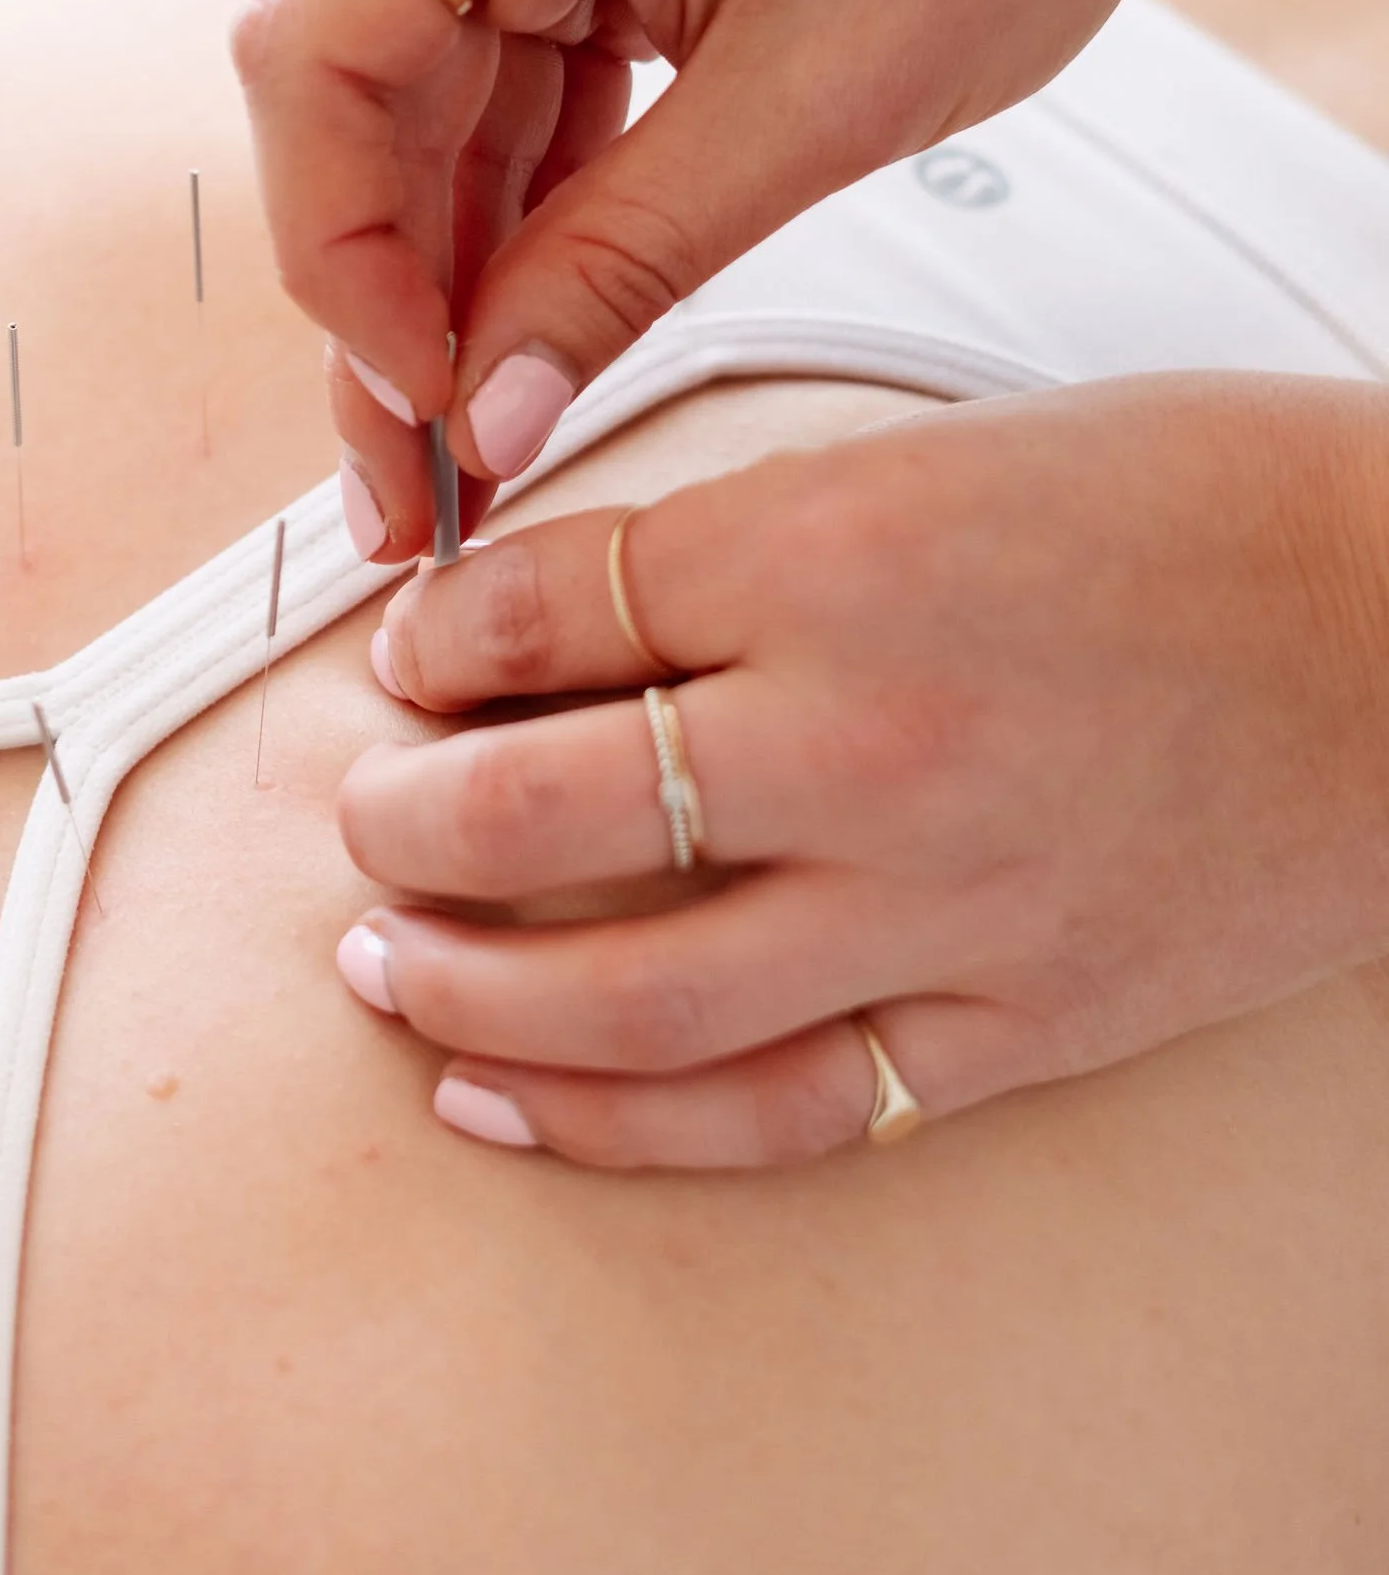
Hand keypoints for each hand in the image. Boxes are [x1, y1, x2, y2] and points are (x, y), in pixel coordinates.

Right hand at [231, 0, 1238, 565]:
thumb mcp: (813, 107)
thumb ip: (618, 267)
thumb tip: (485, 421)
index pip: (315, 56)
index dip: (337, 250)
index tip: (422, 399)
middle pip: (358, 85)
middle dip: (389, 294)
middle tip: (420, 493)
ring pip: (426, 91)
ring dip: (455, 259)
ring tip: (480, 438)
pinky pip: (500, 57)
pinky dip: (523, 188)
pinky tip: (530, 323)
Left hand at [331, 377, 1388, 1166]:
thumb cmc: (1208, 508)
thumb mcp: (937, 450)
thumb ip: (743, 532)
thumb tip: (567, 603)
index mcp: (832, 553)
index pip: (535, 611)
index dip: (430, 640)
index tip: (408, 657)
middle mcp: (864, 737)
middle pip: (532, 809)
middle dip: (402, 816)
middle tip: (368, 809)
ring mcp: (938, 902)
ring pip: (619, 997)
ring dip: (460, 983)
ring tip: (384, 958)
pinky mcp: (1014, 1024)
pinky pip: (773, 1108)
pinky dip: (611, 1124)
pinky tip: (503, 1098)